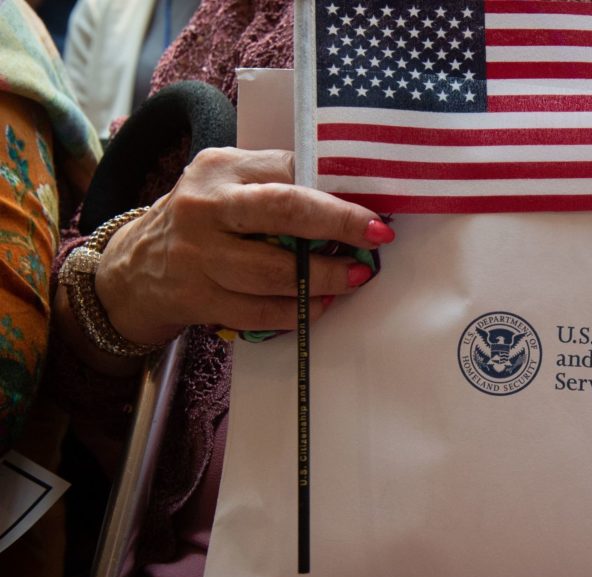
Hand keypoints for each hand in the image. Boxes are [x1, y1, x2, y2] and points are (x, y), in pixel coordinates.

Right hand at [95, 147, 394, 344]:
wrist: (133, 269)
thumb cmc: (202, 221)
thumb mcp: (227, 184)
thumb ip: (277, 181)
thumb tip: (350, 193)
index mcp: (220, 169)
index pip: (288, 169)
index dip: (337, 190)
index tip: (374, 205)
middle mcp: (205, 207)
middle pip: (284, 211)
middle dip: (339, 224)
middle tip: (376, 236)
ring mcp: (198, 257)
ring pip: (274, 270)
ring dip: (325, 277)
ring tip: (354, 277)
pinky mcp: (198, 299)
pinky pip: (259, 311)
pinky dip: (296, 311)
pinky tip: (319, 305)